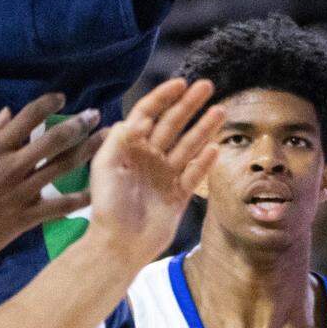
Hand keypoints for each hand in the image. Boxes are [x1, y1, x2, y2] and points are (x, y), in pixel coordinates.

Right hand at [0, 95, 101, 276]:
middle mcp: (12, 167)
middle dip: (78, 124)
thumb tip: (6, 113)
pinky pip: (60, 206)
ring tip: (105, 140)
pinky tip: (97, 190)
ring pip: (62, 168)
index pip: (26, 118)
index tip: (61, 98)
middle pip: (54, 140)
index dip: (47, 104)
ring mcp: (21, 193)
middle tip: (96, 115)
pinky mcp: (26, 217)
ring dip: (87, 151)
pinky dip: (80, 199)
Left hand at [88, 79, 223, 267]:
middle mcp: (148, 157)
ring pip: (188, 145)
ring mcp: (165, 175)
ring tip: (220, 110)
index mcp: (128, 147)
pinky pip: (194, 173)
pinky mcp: (178, 195)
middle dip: (189, 105)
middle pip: (172, 124)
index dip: (163, 97)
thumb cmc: (108, 205)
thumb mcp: (106, 166)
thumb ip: (119, 138)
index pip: (147, 114)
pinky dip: (205, 161)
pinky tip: (215, 148)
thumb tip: (134, 117)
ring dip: (203, 128)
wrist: (120, 244)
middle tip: (207, 86)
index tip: (179, 83)